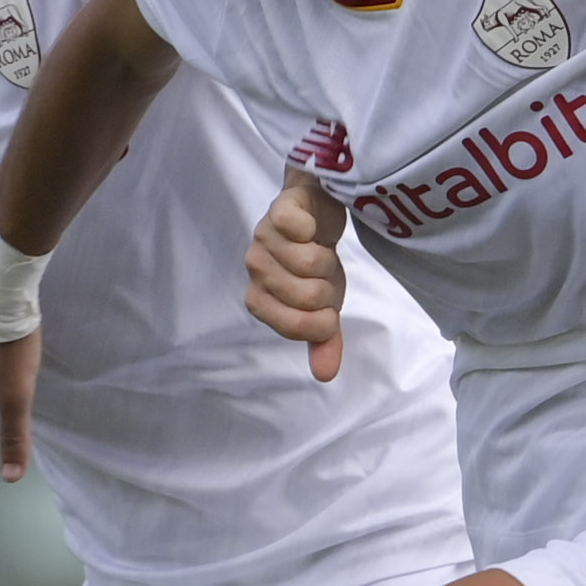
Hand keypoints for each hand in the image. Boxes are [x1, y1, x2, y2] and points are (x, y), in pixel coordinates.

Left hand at [247, 168, 350, 381]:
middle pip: (309, 295)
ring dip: (327, 255)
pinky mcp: (278, 211)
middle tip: (323, 271)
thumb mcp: (325, 306)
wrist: (318, 212)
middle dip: (328, 284)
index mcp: (261, 300)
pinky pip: (297, 227)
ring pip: (308, 262)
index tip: (326, 303)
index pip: (296, 326)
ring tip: (319, 247)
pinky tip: (312, 226)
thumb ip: (323, 338)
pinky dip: (314, 226)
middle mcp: (256, 270)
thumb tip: (326, 374)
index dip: (324, 319)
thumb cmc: (316, 262)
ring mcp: (263, 238)